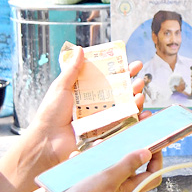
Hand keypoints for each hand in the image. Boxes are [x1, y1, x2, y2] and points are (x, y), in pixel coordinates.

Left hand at [25, 55, 147, 169]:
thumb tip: (80, 50)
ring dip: (135, 102)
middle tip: (140, 81)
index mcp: (85, 93)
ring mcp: (100, 120)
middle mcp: (95, 105)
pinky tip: (144, 115)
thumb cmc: (50, 114)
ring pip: (123, 109)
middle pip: (119, 94)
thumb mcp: (60, 87)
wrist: (46, 141)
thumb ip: (72, 70)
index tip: (134, 65)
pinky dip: (135, 121)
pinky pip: (121, 126)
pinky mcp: (103, 134)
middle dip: (132, 87)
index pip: (108, 79)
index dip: (122, 71)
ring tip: (140, 95)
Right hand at [33, 147, 162, 191]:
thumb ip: (127, 165)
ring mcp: (101, 189)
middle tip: (121, 137)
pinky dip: (85, 162)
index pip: (151, 176)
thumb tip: (147, 153)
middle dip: (125, 151)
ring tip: (95, 148)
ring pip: (108, 165)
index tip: (152, 144)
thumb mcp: (109, 178)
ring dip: (102, 155)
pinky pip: (90, 169)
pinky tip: (76, 158)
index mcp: (127, 190)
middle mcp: (117, 190)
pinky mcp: (86, 186)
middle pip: (129, 167)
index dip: (156, 161)